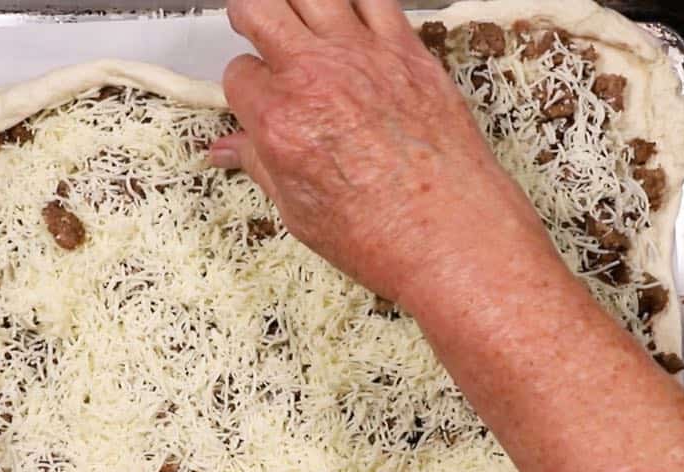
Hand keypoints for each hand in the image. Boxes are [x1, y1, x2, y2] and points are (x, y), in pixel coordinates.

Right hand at [211, 0, 543, 304]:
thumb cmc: (382, 235)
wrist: (451, 235)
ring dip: (296, 1)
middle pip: (261, 8)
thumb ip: (260, 164)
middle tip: (250, 23)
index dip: (241, 87)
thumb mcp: (299, 211)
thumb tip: (232, 151)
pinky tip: (352, 15)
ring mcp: (363, 57)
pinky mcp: (408, 51)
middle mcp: (316, 77)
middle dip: (248, 14)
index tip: (251, 97)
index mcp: (280, 120)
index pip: (238, 75)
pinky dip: (358, 2)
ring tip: (295, 13)